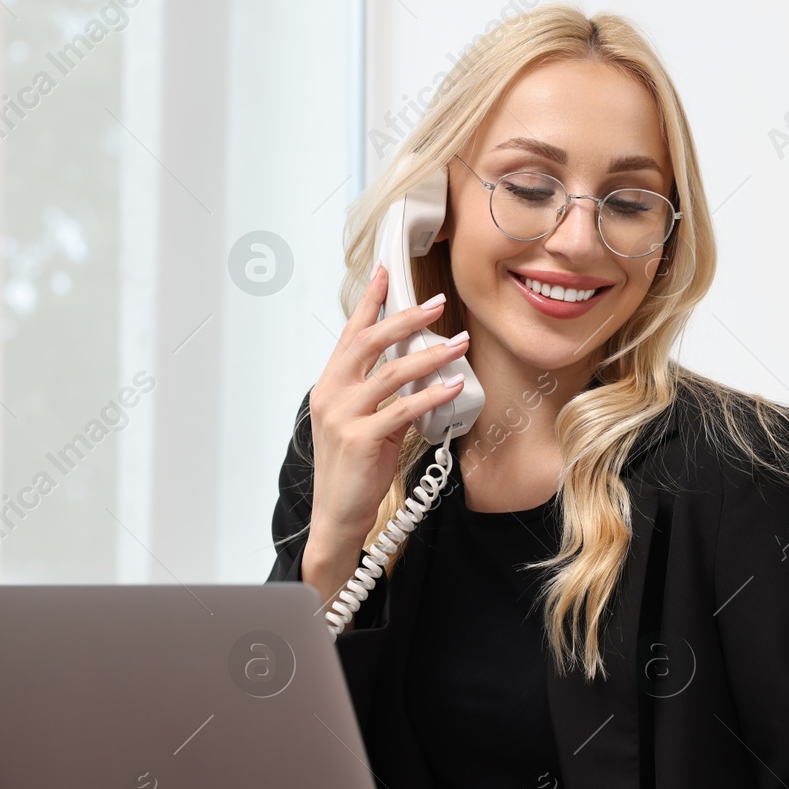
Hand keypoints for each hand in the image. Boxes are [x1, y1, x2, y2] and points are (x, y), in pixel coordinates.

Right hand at [300, 263, 469, 602]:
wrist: (337, 516)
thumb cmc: (353, 471)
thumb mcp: (363, 423)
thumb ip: (381, 395)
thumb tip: (419, 368)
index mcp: (329, 386)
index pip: (350, 334)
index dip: (369, 302)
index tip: (385, 273)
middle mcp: (331, 395)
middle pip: (369, 343)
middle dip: (405, 318)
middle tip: (437, 303)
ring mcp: (343, 417)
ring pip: (392, 373)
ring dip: (430, 354)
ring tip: (459, 342)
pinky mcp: (362, 440)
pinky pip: (404, 409)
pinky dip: (432, 394)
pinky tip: (453, 384)